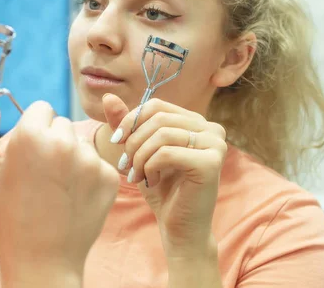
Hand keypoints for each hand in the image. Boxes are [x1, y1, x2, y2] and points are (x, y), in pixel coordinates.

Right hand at [0, 100, 118, 285]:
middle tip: (42, 173)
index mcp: (31, 134)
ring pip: (81, 144)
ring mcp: (90, 159)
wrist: (41, 260)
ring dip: (72, 157)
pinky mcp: (109, 177)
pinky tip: (74, 198)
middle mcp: (63, 141)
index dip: (34, 129)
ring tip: (57, 189)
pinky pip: (98, 163)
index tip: (30, 151)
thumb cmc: (7, 216)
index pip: (41, 108)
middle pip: (62, 124)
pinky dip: (89, 176)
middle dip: (53, 141)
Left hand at [103, 94, 226, 257]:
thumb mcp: (138, 151)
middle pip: (158, 118)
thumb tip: (108, 96)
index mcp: (195, 121)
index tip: (116, 141)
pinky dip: (150, 167)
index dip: (131, 119)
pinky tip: (151, 182)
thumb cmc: (160, 189)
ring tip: (136, 175)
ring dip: (140, 156)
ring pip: (161, 134)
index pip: (156, 105)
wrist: (179, 227)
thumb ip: (126, 124)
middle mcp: (211, 128)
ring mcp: (215, 144)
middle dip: (134, 142)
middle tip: (125, 165)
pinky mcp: (212, 162)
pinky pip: (167, 152)